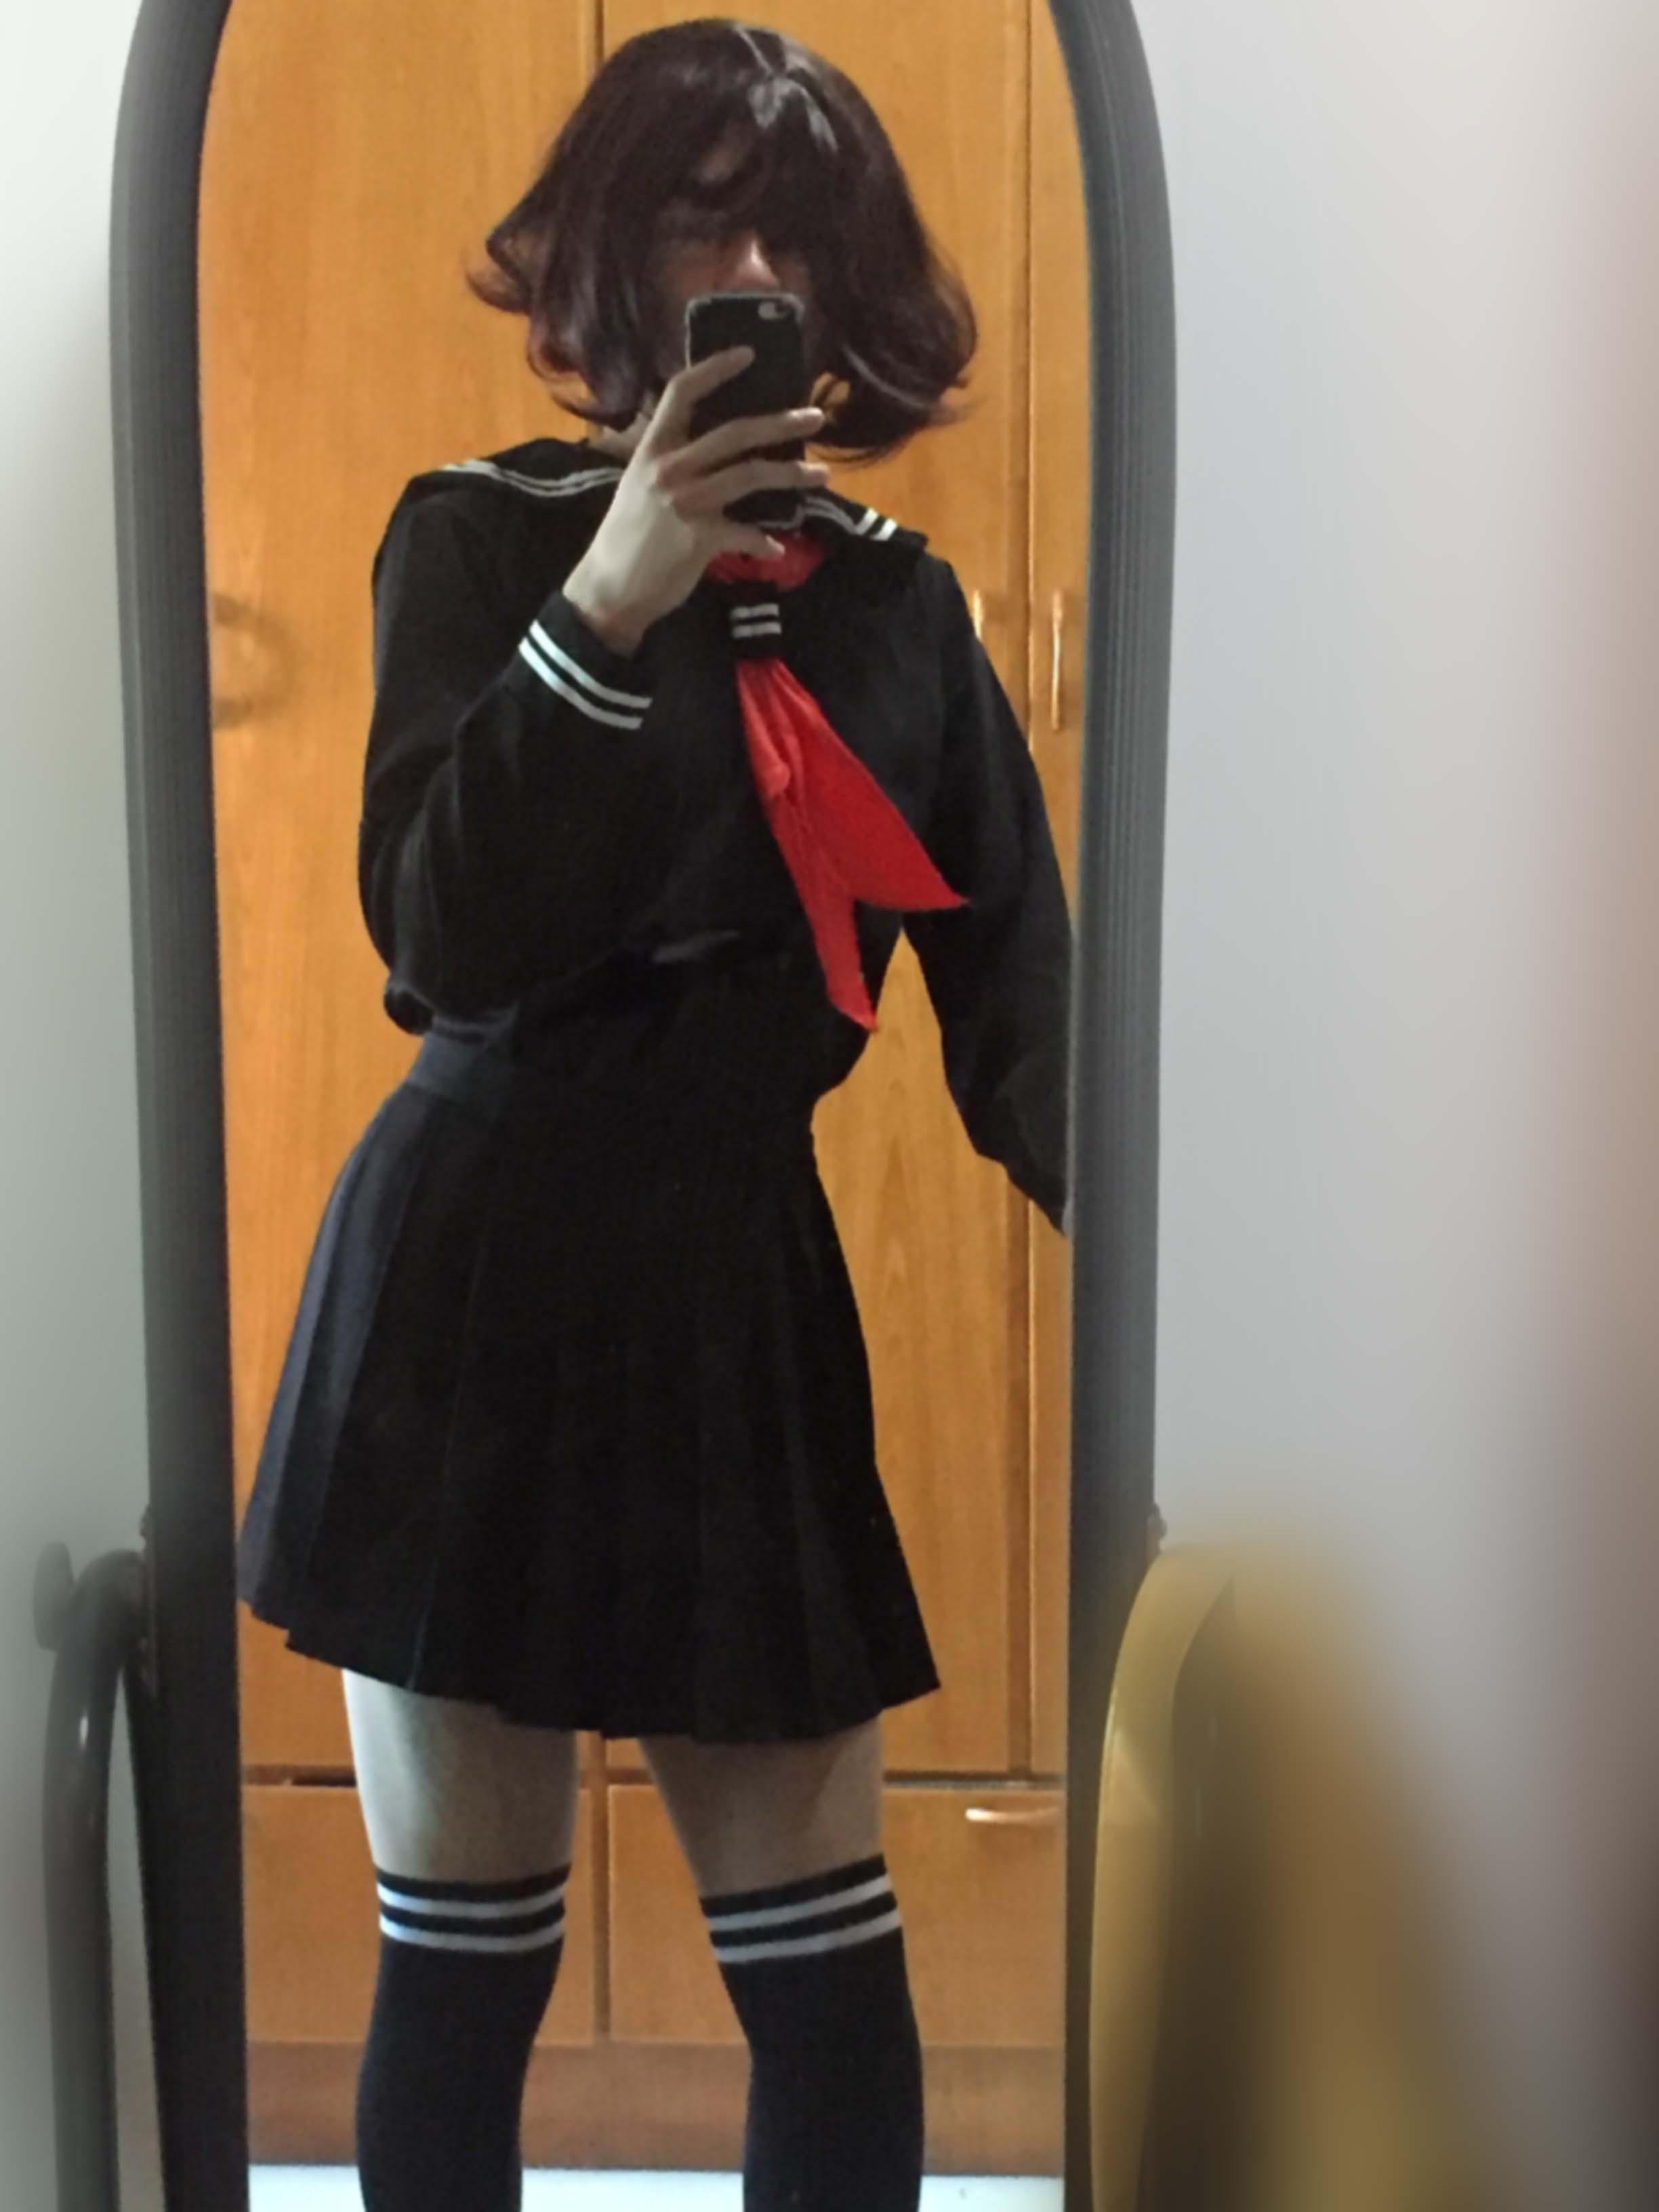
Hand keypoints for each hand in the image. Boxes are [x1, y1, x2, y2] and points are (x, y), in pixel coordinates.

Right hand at [562, 348, 828, 655]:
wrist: (611, 589)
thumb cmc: (627, 536)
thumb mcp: (639, 484)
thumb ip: (671, 460)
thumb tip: (711, 443)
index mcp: (653, 449)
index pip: (682, 393)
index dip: (715, 368)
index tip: (749, 354)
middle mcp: (669, 468)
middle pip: (734, 432)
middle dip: (780, 423)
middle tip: (816, 418)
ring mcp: (686, 502)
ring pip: (750, 475)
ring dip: (791, 474)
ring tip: (821, 475)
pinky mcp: (700, 538)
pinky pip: (746, 533)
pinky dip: (764, 541)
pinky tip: (777, 547)